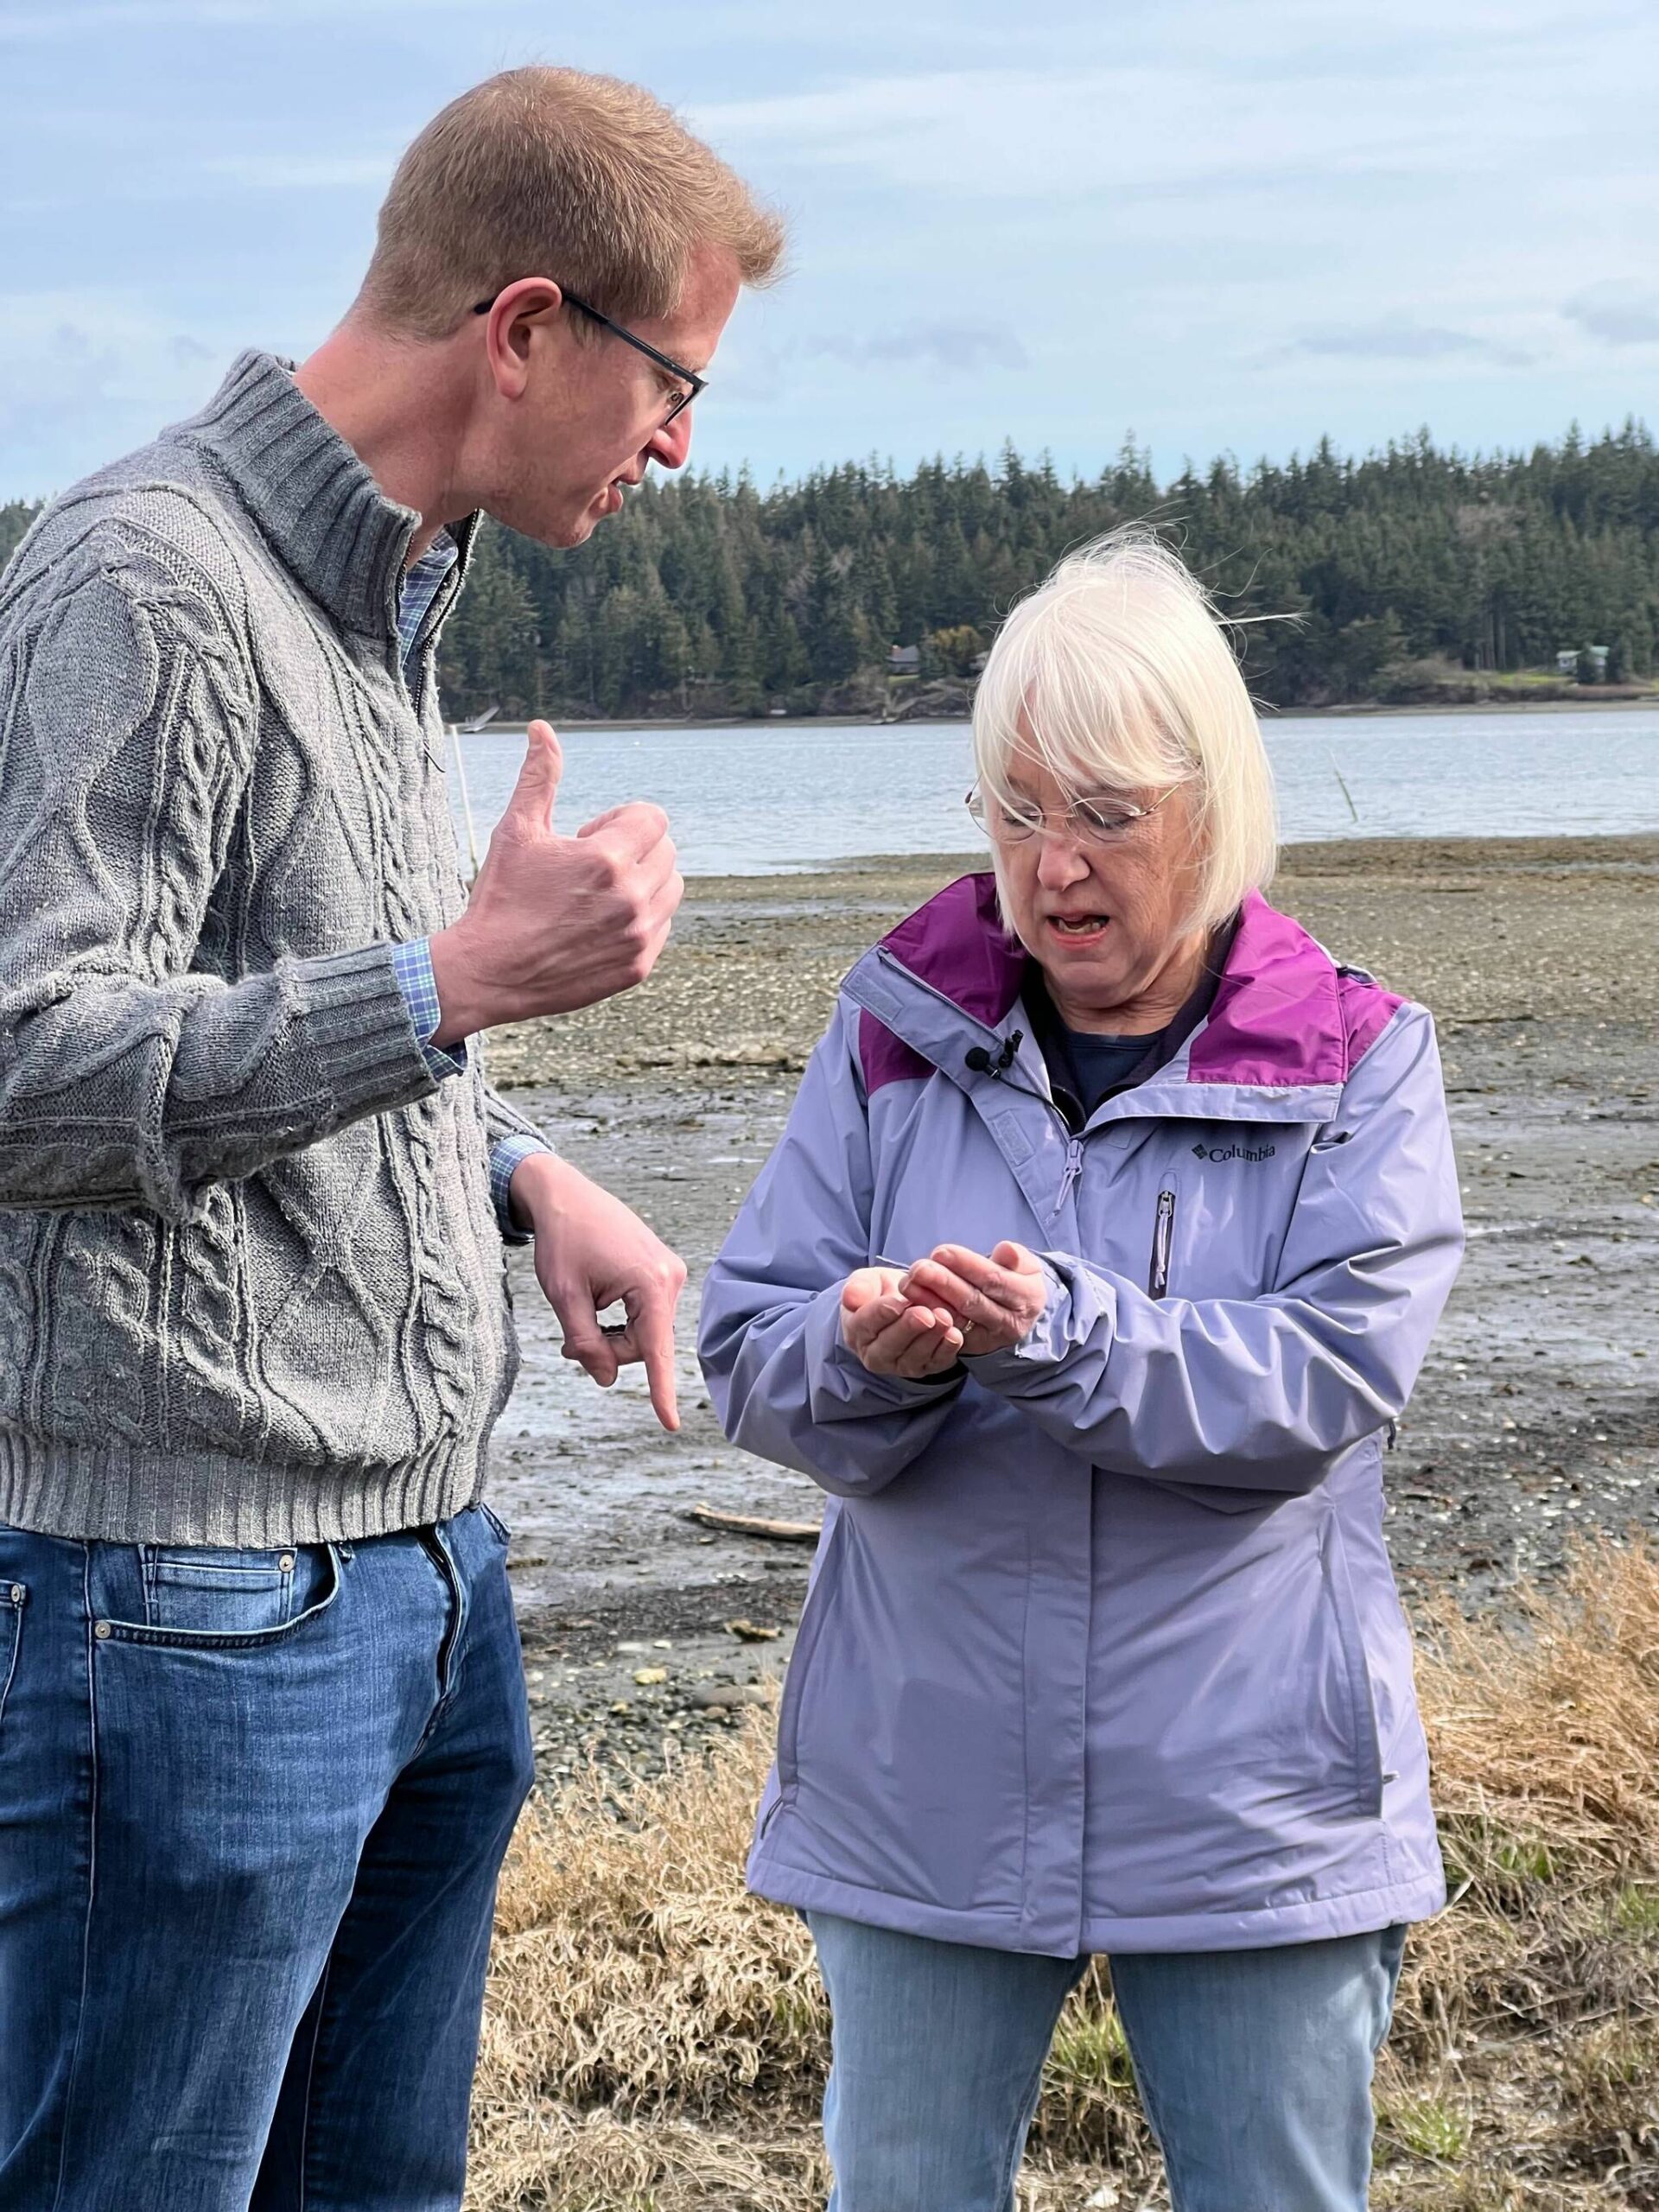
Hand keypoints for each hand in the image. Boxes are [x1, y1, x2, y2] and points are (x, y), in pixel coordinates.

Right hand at [428, 721, 681, 1043]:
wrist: (488, 972)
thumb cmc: (499, 897)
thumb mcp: (516, 831)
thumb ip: (539, 777)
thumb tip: (541, 728)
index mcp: (606, 858)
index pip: (653, 818)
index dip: (621, 820)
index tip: (589, 836)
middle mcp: (631, 897)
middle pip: (666, 851)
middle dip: (634, 848)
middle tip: (589, 867)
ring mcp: (638, 935)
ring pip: (671, 889)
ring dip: (644, 882)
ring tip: (599, 893)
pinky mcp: (638, 966)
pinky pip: (662, 926)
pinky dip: (641, 919)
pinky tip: (598, 924)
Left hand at [510, 1153, 688, 1431]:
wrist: (564, 1194)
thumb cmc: (562, 1240)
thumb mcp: (564, 1297)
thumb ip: (586, 1343)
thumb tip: (607, 1379)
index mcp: (650, 1283)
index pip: (655, 1349)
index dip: (660, 1390)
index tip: (670, 1424)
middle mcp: (670, 1277)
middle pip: (643, 1345)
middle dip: (608, 1349)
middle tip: (569, 1341)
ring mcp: (669, 1273)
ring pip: (643, 1332)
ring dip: (612, 1335)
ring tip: (580, 1313)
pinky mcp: (662, 1271)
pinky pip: (645, 1315)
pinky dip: (620, 1320)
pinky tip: (597, 1301)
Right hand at [839, 1266, 964, 1380]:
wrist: (905, 1303)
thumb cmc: (882, 1291)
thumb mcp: (868, 1281)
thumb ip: (859, 1287)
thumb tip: (851, 1298)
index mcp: (857, 1330)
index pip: (865, 1324)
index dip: (880, 1314)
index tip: (896, 1302)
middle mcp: (875, 1354)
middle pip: (889, 1346)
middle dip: (908, 1329)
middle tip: (924, 1314)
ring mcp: (900, 1365)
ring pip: (913, 1357)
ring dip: (930, 1339)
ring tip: (944, 1318)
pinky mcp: (924, 1368)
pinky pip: (935, 1363)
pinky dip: (946, 1350)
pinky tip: (955, 1335)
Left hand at [898, 1241, 1048, 1355]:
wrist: (1017, 1312)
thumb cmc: (1015, 1278)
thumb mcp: (1024, 1265)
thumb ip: (1016, 1257)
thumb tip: (1005, 1249)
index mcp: (1027, 1298)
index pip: (994, 1281)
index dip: (966, 1266)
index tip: (941, 1252)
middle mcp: (1009, 1323)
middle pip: (972, 1302)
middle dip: (942, 1283)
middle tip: (918, 1268)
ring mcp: (988, 1338)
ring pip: (956, 1319)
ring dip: (928, 1300)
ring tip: (908, 1282)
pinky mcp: (969, 1346)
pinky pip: (946, 1331)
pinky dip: (928, 1315)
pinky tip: (911, 1300)